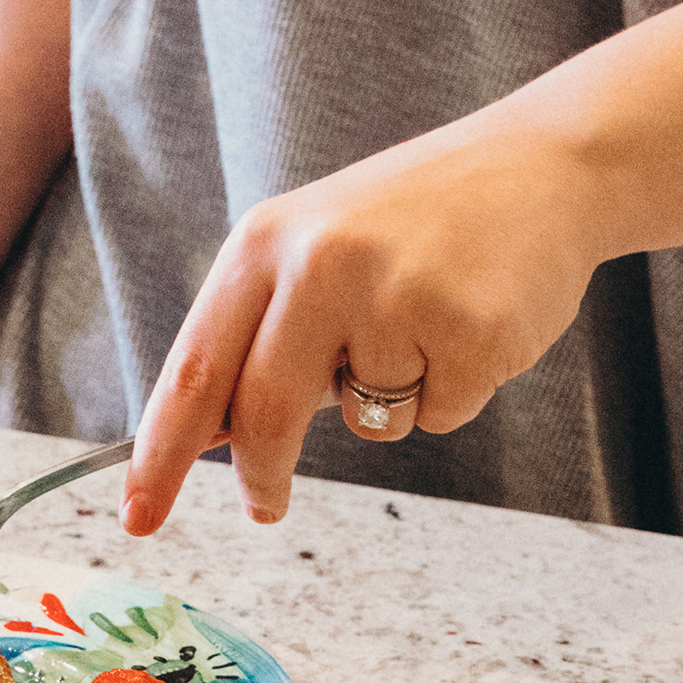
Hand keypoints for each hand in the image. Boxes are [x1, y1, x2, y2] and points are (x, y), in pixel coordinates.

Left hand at [121, 103, 606, 533]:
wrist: (543, 166)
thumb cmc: (419, 219)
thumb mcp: (317, 248)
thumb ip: (262, 332)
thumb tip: (208, 437)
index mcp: (268, 241)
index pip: (196, 367)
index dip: (161, 452)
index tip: (139, 516)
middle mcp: (322, 264)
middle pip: (264, 413)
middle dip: (261, 474)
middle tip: (264, 506)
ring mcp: (396, 297)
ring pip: (364, 424)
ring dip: (389, 402)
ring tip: (425, 321)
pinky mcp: (467, 331)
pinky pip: (438, 416)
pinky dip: (454, 391)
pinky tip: (474, 321)